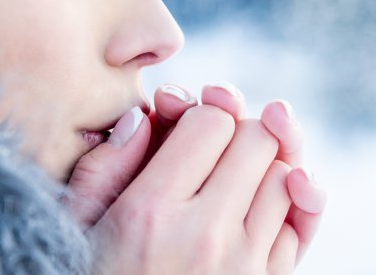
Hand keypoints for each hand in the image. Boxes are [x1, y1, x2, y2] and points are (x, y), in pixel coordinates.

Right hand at [64, 82, 325, 271]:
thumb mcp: (77, 226)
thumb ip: (105, 166)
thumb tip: (144, 116)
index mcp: (149, 214)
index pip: (214, 122)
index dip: (204, 117)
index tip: (189, 132)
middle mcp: (205, 237)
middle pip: (259, 140)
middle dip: (239, 132)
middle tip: (217, 148)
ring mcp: (244, 265)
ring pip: (286, 176)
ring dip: (263, 169)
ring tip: (233, 180)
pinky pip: (298, 224)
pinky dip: (283, 210)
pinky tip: (255, 210)